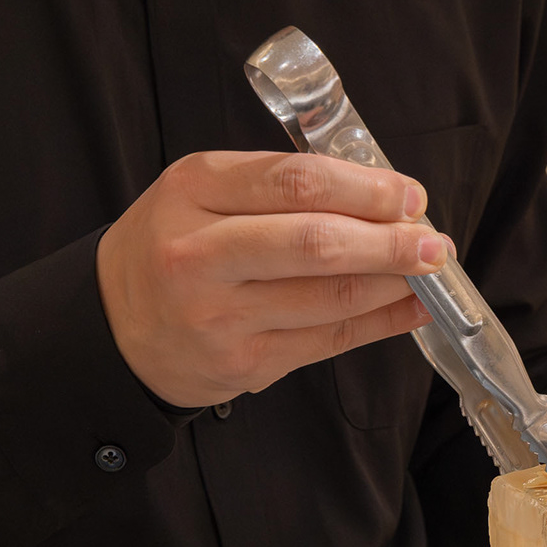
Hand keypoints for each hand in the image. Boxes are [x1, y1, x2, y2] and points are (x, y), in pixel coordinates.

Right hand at [96, 150, 447, 407]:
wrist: (112, 328)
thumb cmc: (170, 249)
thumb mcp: (199, 194)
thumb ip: (275, 187)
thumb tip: (376, 196)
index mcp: (193, 191)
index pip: (294, 182)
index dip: (364, 189)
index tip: (408, 195)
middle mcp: (202, 254)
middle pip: (315, 243)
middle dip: (389, 242)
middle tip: (434, 241)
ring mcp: (221, 317)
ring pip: (329, 297)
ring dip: (393, 283)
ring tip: (431, 271)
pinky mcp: (242, 364)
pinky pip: (328, 341)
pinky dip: (380, 323)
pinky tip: (410, 308)